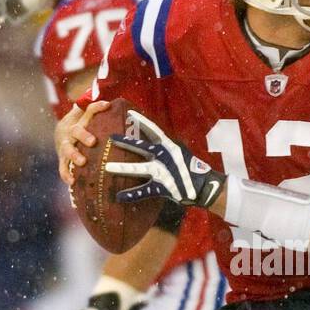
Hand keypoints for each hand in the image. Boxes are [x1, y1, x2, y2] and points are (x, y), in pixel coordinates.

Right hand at [56, 100, 109, 186]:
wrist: (60, 133)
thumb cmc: (83, 126)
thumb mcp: (90, 117)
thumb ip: (103, 114)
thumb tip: (125, 110)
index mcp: (81, 121)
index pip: (89, 111)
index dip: (97, 107)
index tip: (107, 105)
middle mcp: (72, 132)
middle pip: (76, 131)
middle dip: (84, 136)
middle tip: (93, 141)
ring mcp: (65, 145)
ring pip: (67, 149)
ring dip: (74, 155)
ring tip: (82, 162)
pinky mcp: (62, 158)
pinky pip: (62, 167)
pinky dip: (66, 174)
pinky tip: (72, 181)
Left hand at [106, 111, 225, 209]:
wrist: (203, 186)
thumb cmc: (190, 169)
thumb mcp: (180, 153)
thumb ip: (166, 148)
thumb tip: (155, 142)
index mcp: (169, 146)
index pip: (153, 130)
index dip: (142, 121)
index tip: (130, 113)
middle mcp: (164, 156)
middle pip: (141, 147)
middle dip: (126, 142)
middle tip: (110, 138)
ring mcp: (162, 171)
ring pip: (138, 169)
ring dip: (122, 168)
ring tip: (106, 168)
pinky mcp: (162, 186)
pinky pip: (143, 191)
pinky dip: (131, 194)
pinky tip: (119, 196)